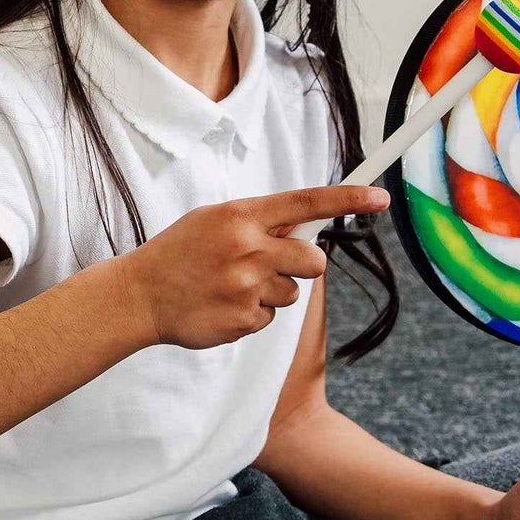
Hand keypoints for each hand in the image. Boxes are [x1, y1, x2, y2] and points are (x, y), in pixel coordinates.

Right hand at [120, 184, 389, 348]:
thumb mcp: (212, 221)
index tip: (380, 199)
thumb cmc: (178, 253)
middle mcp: (248, 249)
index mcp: (240, 216)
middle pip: (313, 259)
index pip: (305, 202)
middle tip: (267, 265)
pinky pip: (270, 317)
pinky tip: (221, 305)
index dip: (348, 200)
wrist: (139, 296)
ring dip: (271, 292)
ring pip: (292, 292)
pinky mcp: (244, 320)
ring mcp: (247, 287)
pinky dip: (251, 314)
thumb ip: (256, 221)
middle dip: (301, 264)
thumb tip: (303, 226)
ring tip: (230, 287)